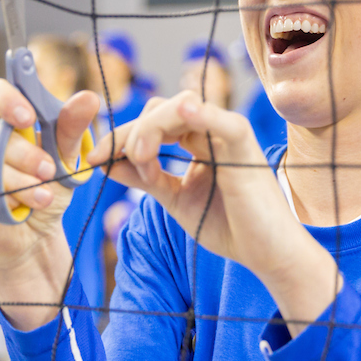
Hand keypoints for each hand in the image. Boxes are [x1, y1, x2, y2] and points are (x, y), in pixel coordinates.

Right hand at [0, 76, 100, 327]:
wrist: (34, 237)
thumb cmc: (45, 189)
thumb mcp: (65, 161)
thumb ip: (71, 130)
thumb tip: (88, 98)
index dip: (6, 99)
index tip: (29, 117)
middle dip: (22, 152)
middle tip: (49, 171)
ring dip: (15, 180)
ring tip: (43, 197)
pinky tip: (12, 205)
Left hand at [87, 91, 337, 330]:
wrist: (266, 253)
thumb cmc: (229, 226)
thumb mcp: (175, 199)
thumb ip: (144, 178)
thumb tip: (105, 162)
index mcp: (196, 141)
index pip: (151, 122)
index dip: (119, 136)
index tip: (94, 158)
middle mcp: (211, 131)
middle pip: (160, 109)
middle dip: (130, 133)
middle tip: (120, 163)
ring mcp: (228, 135)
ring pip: (181, 107)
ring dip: (151, 130)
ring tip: (145, 163)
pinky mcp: (245, 147)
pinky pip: (223, 122)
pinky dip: (204, 114)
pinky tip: (184, 115)